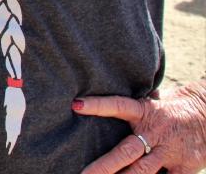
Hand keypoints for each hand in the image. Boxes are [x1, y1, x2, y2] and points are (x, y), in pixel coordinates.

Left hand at [74, 80, 205, 173]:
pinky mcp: (184, 169)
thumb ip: (129, 103)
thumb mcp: (152, 101)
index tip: (77, 105)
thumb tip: (94, 95)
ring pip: (142, 172)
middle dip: (104, 165)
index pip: (119, 105)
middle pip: (126, 152)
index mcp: (145, 112)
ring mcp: (169, 152)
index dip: (99, 105)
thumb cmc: (169, 110)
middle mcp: (155, 133)